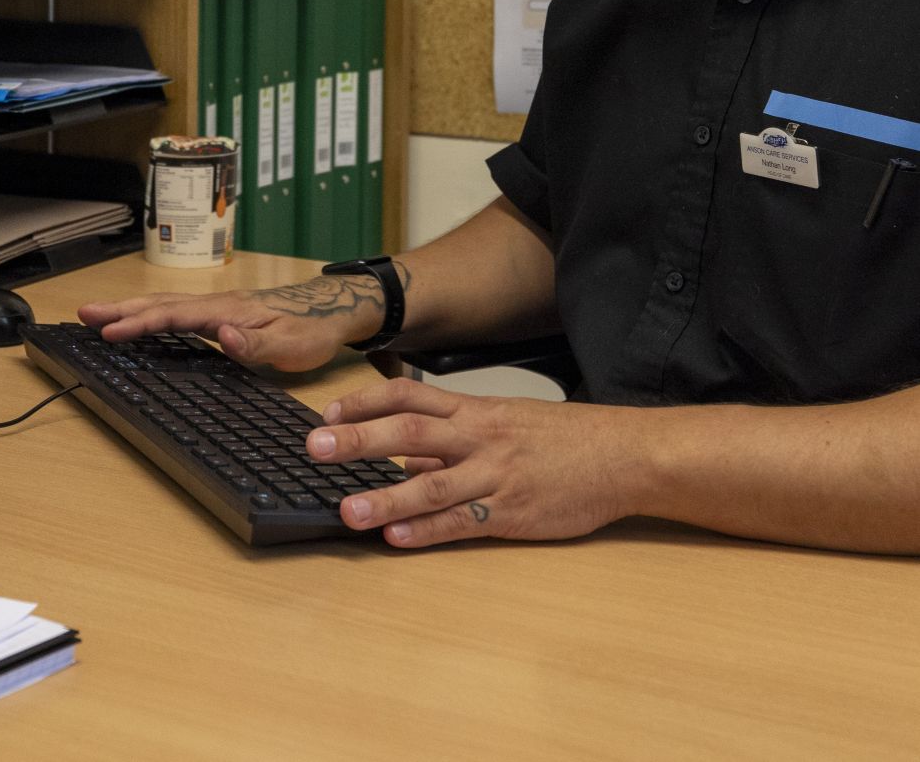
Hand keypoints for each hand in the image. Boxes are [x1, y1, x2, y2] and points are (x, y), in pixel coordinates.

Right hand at [77, 271, 390, 371]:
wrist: (332, 307)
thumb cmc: (312, 329)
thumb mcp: (292, 344)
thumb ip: (256, 341)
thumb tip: (223, 335)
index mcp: (226, 311)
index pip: (173, 315)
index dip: (139, 323)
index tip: (108, 330)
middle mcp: (216, 304)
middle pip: (159, 303)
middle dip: (119, 309)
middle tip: (82, 312)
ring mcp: (216, 306)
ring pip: (165, 304)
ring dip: (129, 308)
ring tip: (97, 314)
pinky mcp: (220, 313)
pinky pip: (176, 311)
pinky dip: (149, 312)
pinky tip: (139, 320)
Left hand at [308, 378, 639, 546]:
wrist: (619, 455)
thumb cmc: (557, 438)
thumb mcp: (501, 421)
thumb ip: (451, 435)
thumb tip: (403, 453)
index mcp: (472, 409)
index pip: (406, 395)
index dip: (363, 402)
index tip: (326, 414)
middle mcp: (477, 437)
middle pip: (409, 431)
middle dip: (358, 440)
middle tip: (316, 449)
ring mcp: (495, 475)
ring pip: (432, 483)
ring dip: (386, 497)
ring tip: (348, 510)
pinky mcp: (513, 513)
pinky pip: (464, 522)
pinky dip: (429, 531)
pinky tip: (398, 539)